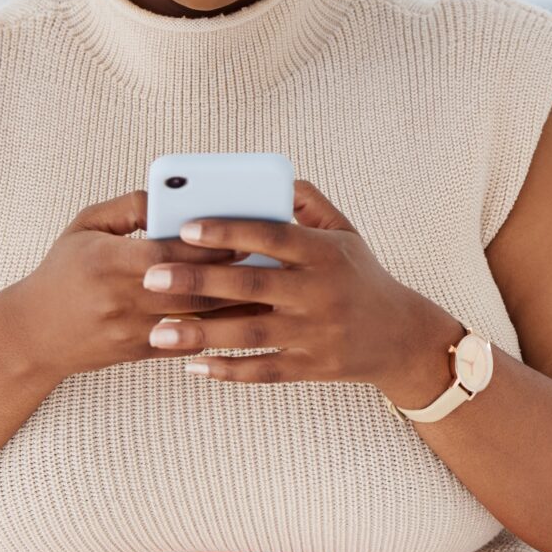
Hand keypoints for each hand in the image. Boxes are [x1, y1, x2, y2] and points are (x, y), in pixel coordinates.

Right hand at [0, 190, 247, 378]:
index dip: (208, 247)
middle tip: (265, 262)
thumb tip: (170, 196)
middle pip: (190, 288)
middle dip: (231, 276)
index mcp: (109, 262)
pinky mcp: (139, 352)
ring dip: (233, 307)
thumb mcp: (85, 227)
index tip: (240, 237)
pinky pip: (186, 343)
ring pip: (195, 320)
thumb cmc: (61, 273)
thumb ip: (129, 208)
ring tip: (266, 291)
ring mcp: (132, 331)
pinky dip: (216, 333)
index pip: (170, 254)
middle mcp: (123, 299)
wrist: (33, 334)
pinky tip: (243, 321)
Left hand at [139, 179, 459, 400]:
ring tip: (158, 331)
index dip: (228, 232)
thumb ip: (308, 202)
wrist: (400, 335)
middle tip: (151, 278)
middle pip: (251, 286)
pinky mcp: (311, 367)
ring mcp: (314, 334)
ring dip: (202, 334)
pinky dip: (228, 370)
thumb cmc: (361, 276)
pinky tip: (194, 366)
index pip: (271, 236)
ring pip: (251, 334)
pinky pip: (264, 370)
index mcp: (323, 253)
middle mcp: (318, 293)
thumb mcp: (345, 232)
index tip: (184, 227)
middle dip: (198, 282)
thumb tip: (270, 181)